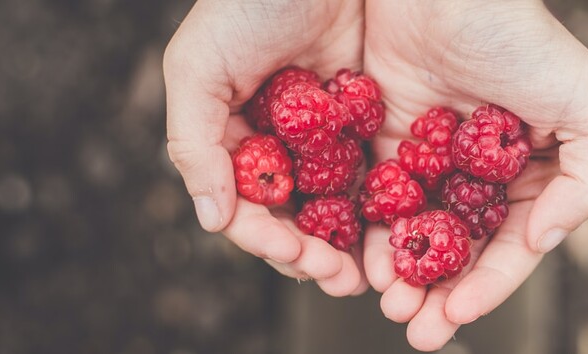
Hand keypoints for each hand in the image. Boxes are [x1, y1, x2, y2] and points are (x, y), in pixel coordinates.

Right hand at [164, 0, 366, 295]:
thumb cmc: (247, 4)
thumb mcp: (197, 66)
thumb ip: (192, 142)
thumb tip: (211, 219)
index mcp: (231, 139)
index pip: (245, 207)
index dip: (266, 239)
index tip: (295, 257)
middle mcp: (277, 145)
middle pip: (292, 218)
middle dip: (312, 255)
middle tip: (340, 280)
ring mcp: (321, 138)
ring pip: (333, 206)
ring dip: (346, 244)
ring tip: (366, 273)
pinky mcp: (363, 122)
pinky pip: (371, 172)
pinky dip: (379, 206)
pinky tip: (395, 230)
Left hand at [361, 0, 587, 349]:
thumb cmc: (525, 42)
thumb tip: (541, 243)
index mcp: (532, 173)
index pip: (512, 246)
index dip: (489, 286)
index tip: (457, 316)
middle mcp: (483, 175)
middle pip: (462, 252)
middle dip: (442, 297)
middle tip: (417, 331)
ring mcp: (434, 161)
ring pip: (418, 236)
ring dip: (406, 278)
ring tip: (392, 307)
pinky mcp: (387, 142)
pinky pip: (379, 200)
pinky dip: (373, 236)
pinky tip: (365, 264)